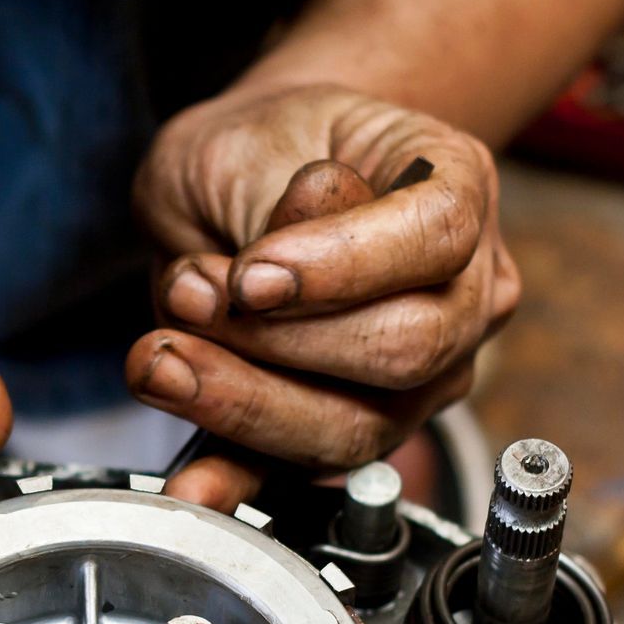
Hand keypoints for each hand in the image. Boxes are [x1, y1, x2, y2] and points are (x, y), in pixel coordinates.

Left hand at [128, 83, 519, 510]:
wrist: (249, 180)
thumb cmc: (264, 148)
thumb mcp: (248, 139)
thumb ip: (268, 198)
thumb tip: (271, 275)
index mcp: (458, 189)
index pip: (434, 240)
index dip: (340, 266)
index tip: (251, 273)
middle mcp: (463, 293)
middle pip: (405, 348)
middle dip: (279, 339)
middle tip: (187, 297)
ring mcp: (421, 377)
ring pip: (355, 427)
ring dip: (243, 402)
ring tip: (160, 358)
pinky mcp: (351, 429)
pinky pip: (300, 472)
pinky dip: (239, 480)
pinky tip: (195, 485)